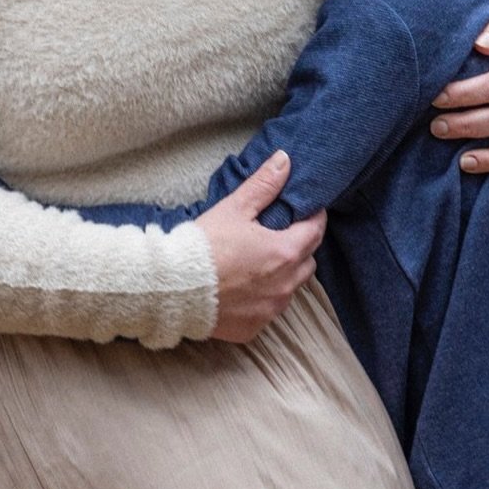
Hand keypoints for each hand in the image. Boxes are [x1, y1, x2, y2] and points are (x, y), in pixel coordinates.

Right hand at [196, 152, 325, 342]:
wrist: (173, 289)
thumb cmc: (204, 246)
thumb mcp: (234, 209)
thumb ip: (263, 185)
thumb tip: (285, 160)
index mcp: (285, 252)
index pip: (316, 231)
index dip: (313, 218)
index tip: (304, 211)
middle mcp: (286, 285)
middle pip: (308, 262)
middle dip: (300, 247)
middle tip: (279, 236)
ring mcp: (271, 309)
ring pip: (292, 288)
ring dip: (284, 275)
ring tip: (260, 264)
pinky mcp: (254, 328)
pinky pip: (269, 310)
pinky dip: (263, 299)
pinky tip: (244, 289)